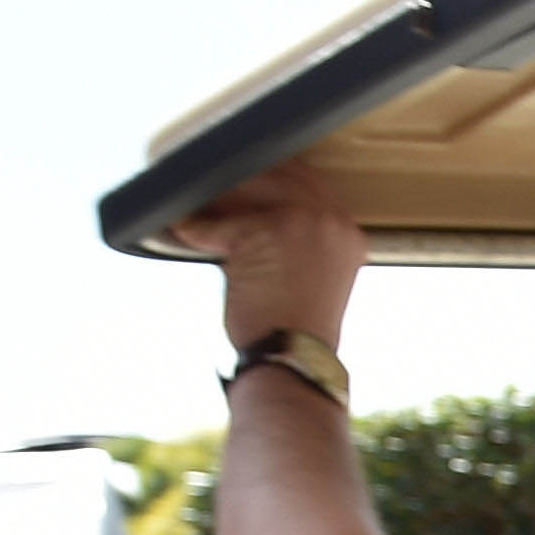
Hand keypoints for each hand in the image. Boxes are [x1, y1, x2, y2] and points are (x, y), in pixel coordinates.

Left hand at [166, 161, 363, 356]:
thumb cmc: (296, 329)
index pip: (307, 184)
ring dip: (220, 200)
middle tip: (211, 189)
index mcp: (348, 233)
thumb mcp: (313, 275)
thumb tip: (250, 207)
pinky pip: (223, 220)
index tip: (242, 182)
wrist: (294, 358)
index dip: (270, 180)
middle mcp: (333, 220)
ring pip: (249, 188)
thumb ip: (298, 238)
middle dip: (241, 182)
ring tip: (197, 209)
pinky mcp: (269, 228)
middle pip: (278, 176)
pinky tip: (186, 230)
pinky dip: (199, 228)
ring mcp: (305, 221)